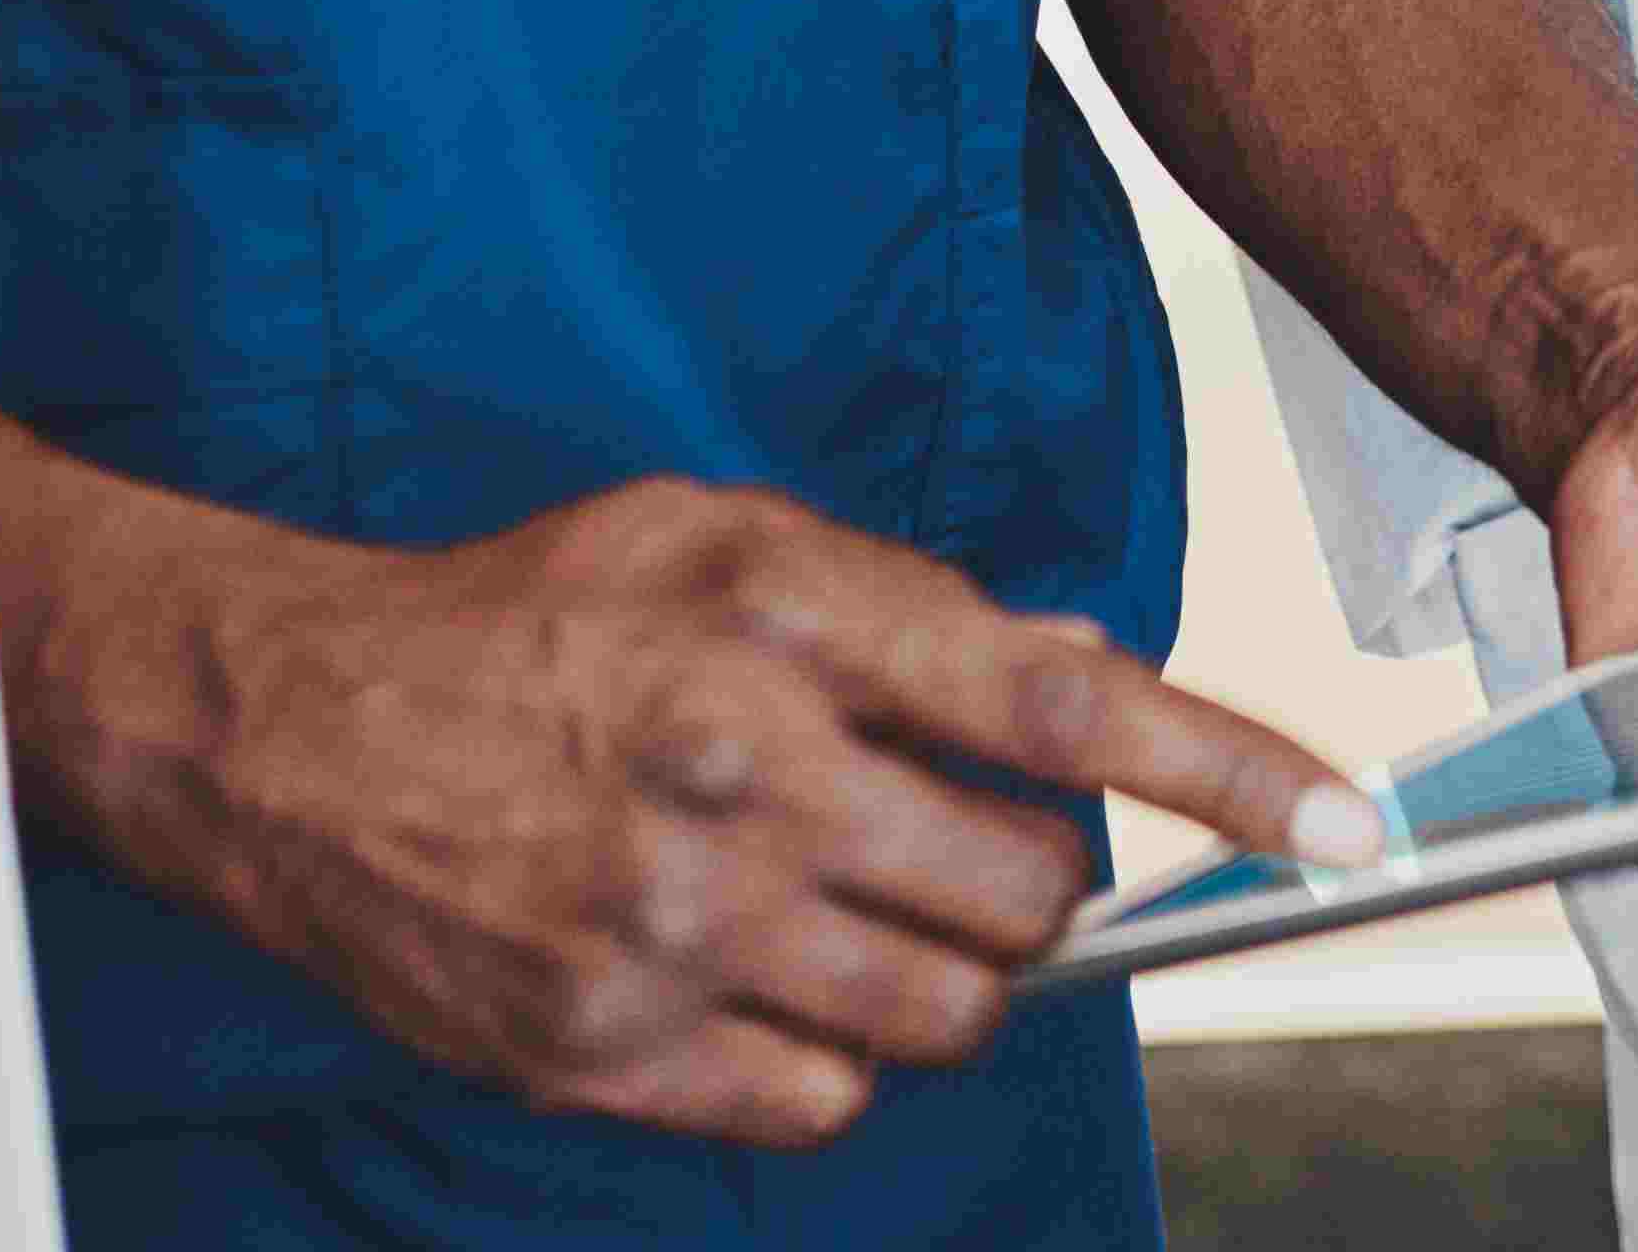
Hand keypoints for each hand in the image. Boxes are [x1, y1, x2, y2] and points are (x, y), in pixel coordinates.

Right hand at [0, 447, 1378, 1148]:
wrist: (292, 728)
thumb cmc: (525, 619)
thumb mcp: (721, 537)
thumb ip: (906, 605)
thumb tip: (1075, 666)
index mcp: (787, 615)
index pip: (1070, 701)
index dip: (1231, 770)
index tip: (1344, 820)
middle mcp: (743, 768)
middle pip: (1029, 895)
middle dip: (1037, 887)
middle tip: (967, 849)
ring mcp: (676, 922)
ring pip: (945, 1014)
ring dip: (941, 977)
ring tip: (845, 906)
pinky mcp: (610, 1044)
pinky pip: (822, 1101)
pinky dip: (827, 1055)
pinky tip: (755, 976)